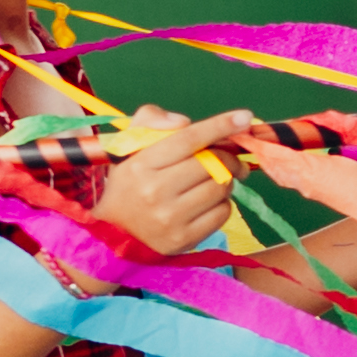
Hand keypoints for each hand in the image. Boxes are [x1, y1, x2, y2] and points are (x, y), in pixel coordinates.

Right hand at [94, 113, 254, 260]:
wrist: (112, 236)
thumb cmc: (128, 186)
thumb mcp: (129, 149)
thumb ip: (151, 122)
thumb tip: (183, 121)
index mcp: (141, 165)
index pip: (188, 139)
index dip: (219, 126)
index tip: (244, 117)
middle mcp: (155, 191)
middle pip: (212, 164)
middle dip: (229, 158)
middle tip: (231, 160)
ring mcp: (170, 218)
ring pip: (221, 188)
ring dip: (224, 182)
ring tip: (211, 183)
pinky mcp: (184, 239)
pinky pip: (222, 213)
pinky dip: (221, 205)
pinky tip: (206, 205)